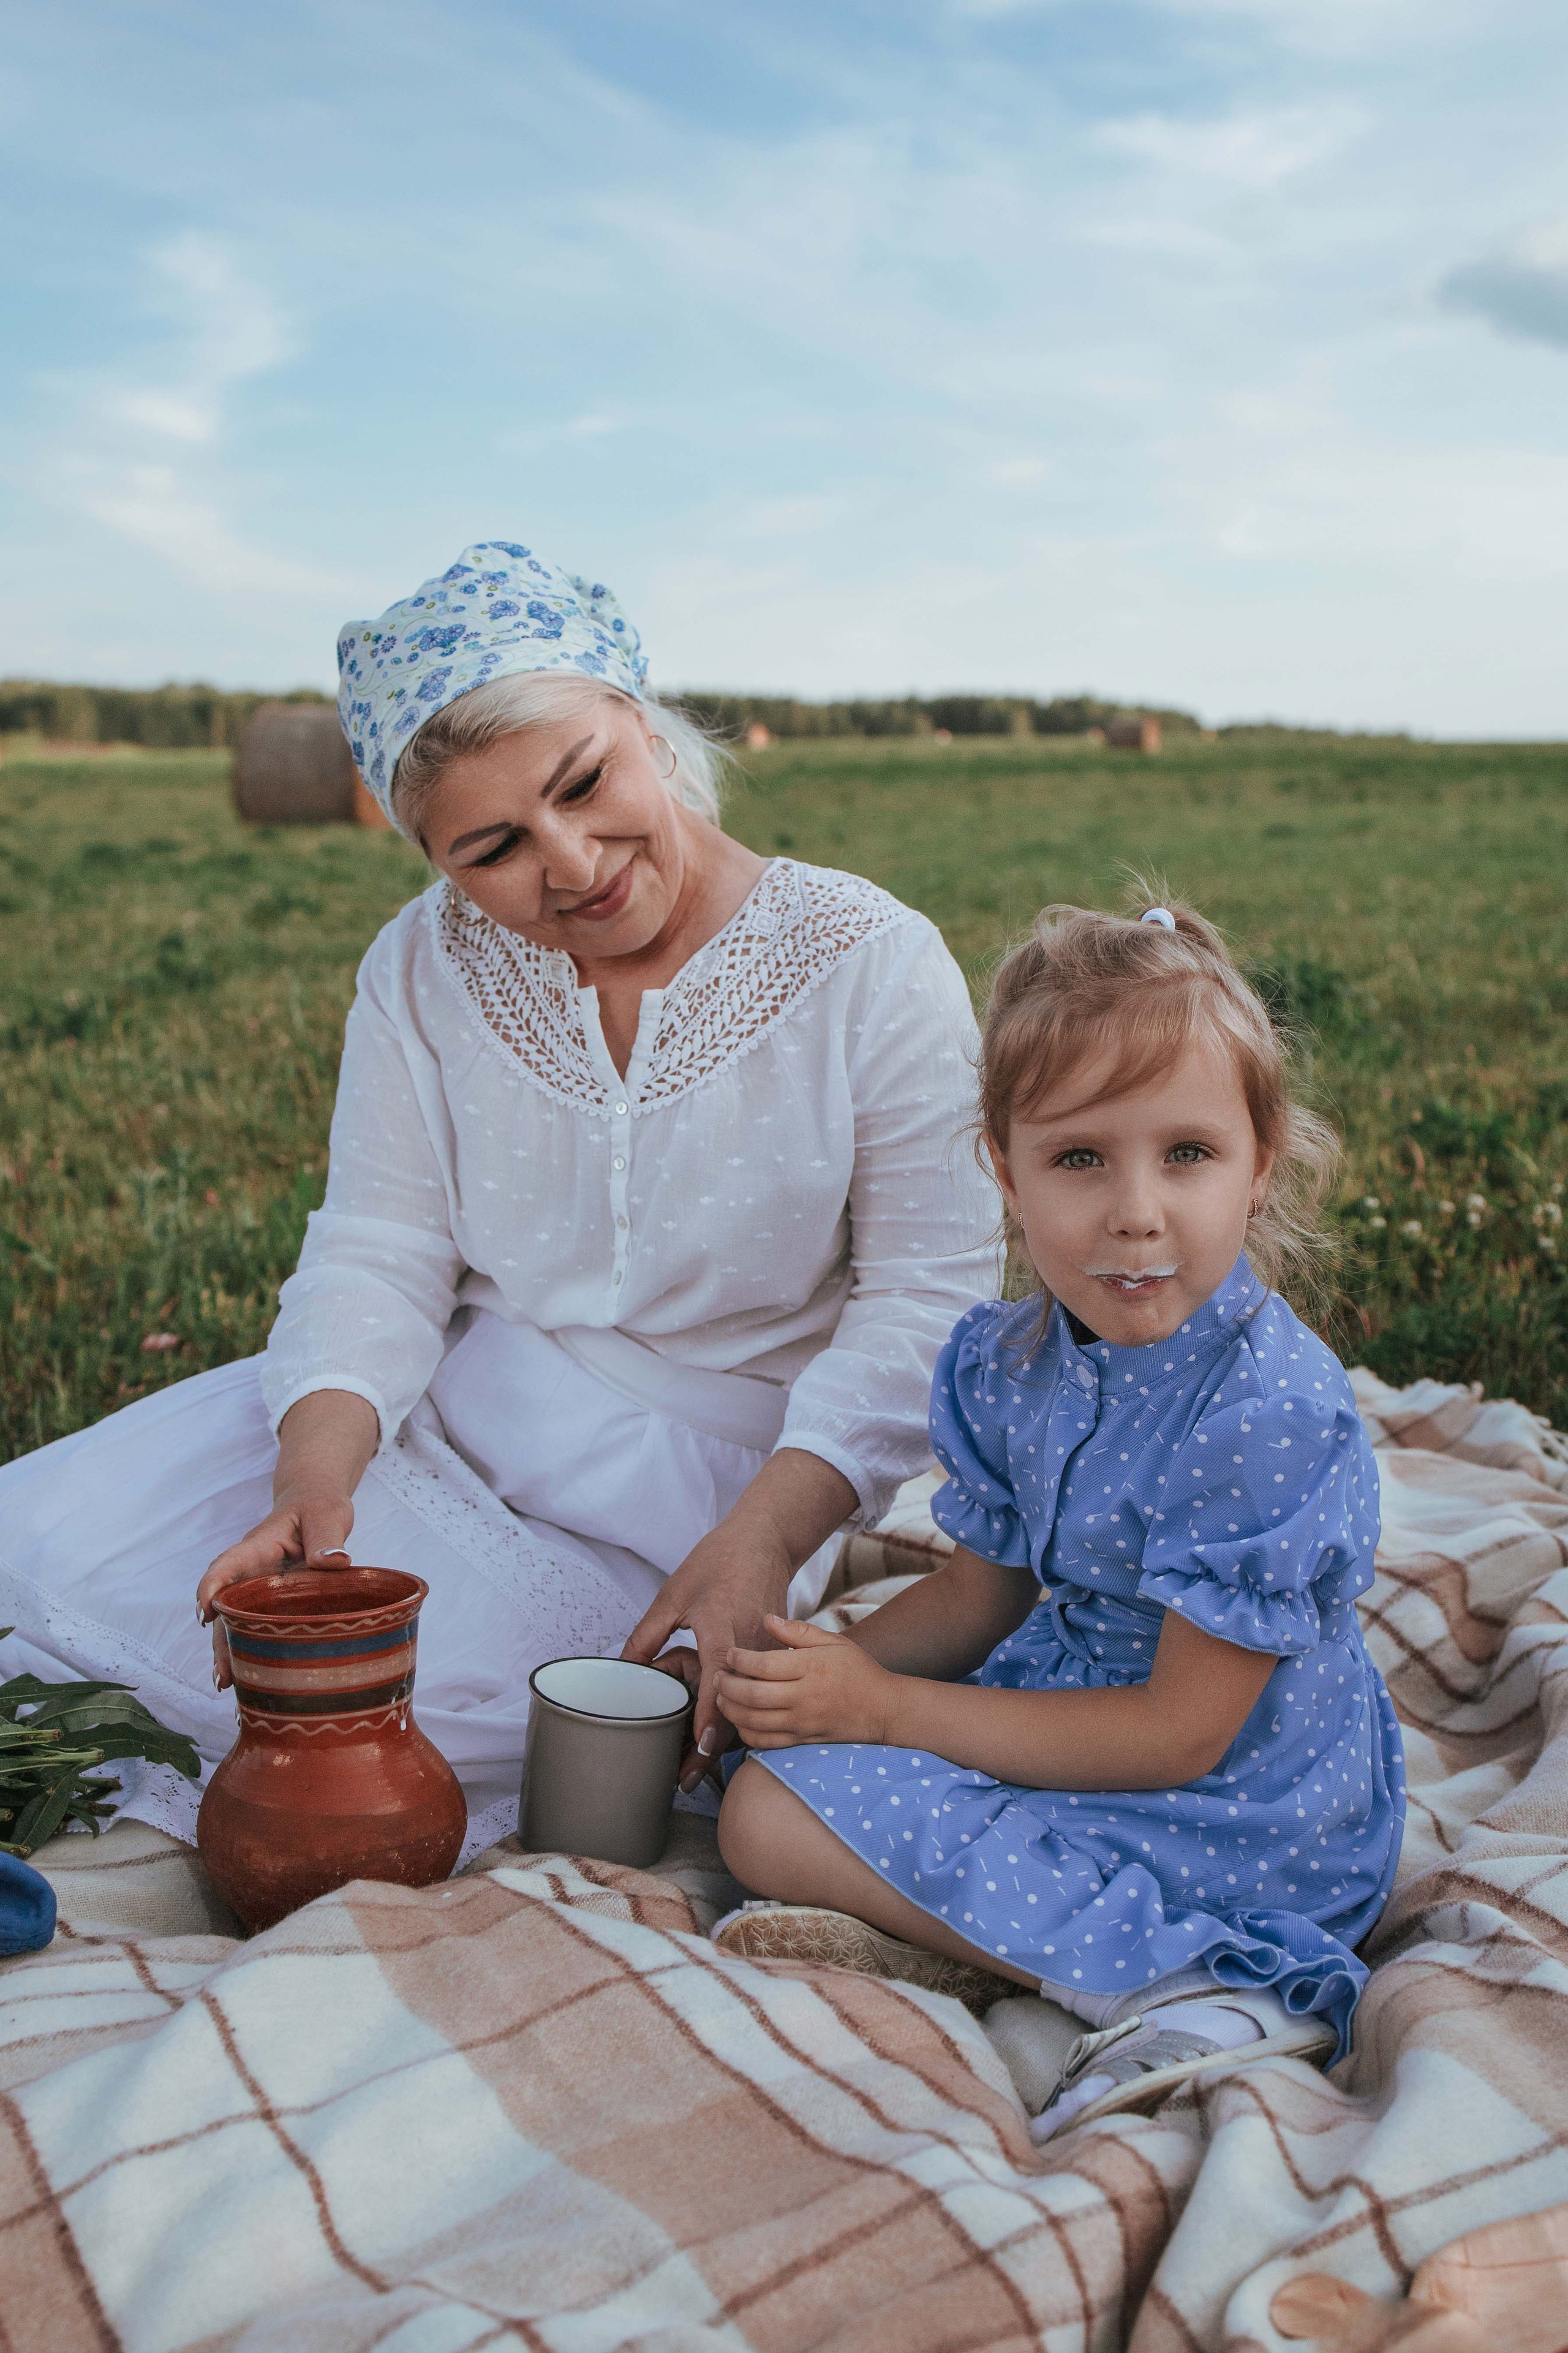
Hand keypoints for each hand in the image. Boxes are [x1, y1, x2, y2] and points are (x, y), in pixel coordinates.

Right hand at [196, 1495, 356, 1689]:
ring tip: (226, 1685)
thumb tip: (334, 1561)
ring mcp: (258, 1590)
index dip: (213, 1586)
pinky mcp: (271, 1604)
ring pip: (237, 1623)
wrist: (315, 1505)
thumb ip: (327, 1536)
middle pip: (227, 1606)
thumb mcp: (326, 1514)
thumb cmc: (319, 1507)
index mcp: (259, 1547)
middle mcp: (251, 1572)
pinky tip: (250, 1681)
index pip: (229, 1564)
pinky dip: (250, 1652)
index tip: (206, 1611)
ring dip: (230, 1652)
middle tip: (222, 1674)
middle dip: (220, 1639)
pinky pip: (256, 1627)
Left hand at [622, 1521, 792, 1789]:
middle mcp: (750, 1645)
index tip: (698, 1752)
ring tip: (695, 1766)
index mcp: (721, 1629)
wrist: (764, 1541)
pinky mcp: (778, 1653)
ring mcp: (770, 1651)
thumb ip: (647, 1635)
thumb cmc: (717, 1562)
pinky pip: (763, 1692)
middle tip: (684, 1778)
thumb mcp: (672, 1595)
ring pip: (753, 1705)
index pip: (718, 1684)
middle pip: (739, 1708)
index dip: (709, 1721)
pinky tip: (722, 1733)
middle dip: (714, 1748)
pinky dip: (744, 1715)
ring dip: (728, 1736)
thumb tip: (623, 1668)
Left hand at [716, 1614, 898, 1748]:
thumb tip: (766, 1619)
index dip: (739, 1659)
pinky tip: (740, 1720)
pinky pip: (765, 1742)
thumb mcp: (833, 1641)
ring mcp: (802, 1723)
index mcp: (812, 1668)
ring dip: (731, 1710)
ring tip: (721, 1698)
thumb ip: (798, 1631)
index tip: (730, 1654)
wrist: (884, 1709)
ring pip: (754, 1721)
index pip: (764, 1665)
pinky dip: (745, 1733)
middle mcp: (805, 1697)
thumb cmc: (858, 1670)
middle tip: (717, 1677)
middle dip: (727, 1685)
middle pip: (753, 1694)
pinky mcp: (802, 1741)